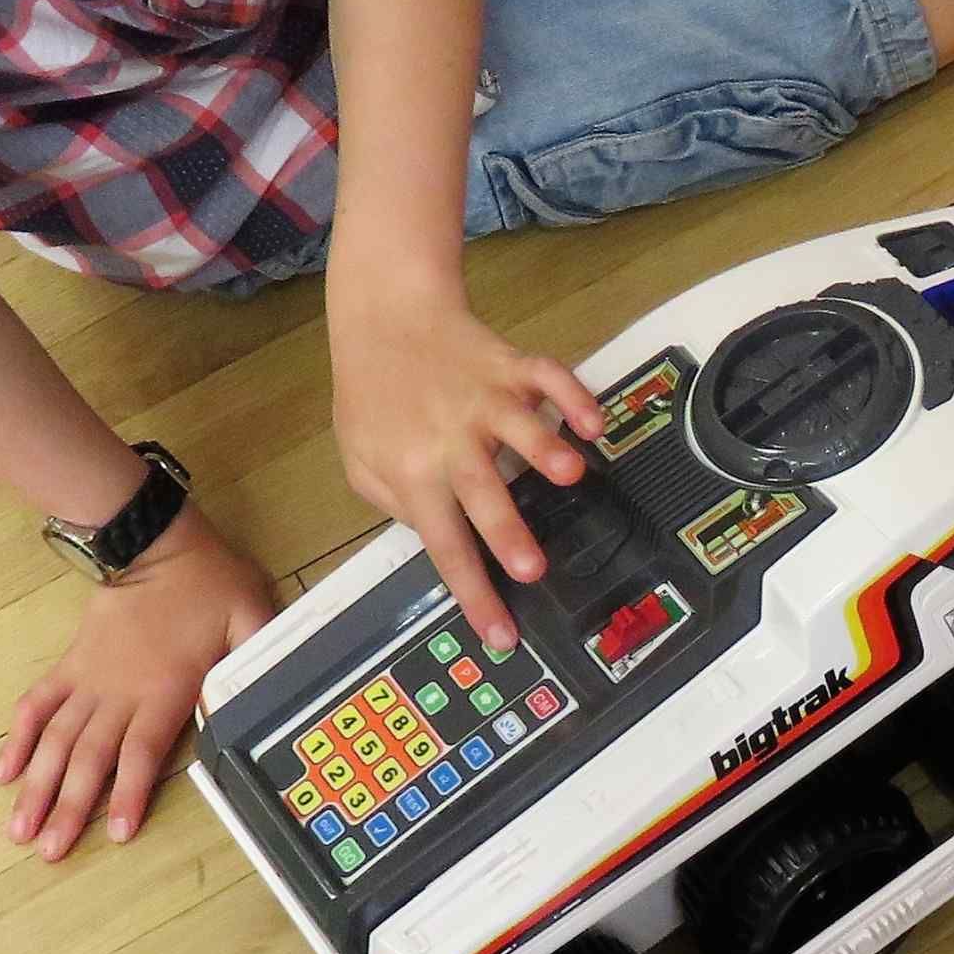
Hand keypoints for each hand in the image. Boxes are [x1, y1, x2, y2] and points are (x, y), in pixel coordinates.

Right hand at [0, 514, 276, 860]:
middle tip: (49, 852)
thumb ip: (255, 661)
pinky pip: (37, 703)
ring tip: (18, 830)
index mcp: (165, 688)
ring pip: (57, 740)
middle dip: (69, 807)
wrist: (158, 542)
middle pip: (90, 757)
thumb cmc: (212, 584)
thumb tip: (252, 704)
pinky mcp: (70, 664)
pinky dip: (19, 738)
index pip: (141, 751)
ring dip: (36, 786)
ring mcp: (89, 679)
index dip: (127, 792)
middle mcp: (120, 692)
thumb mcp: (252, 618)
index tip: (115, 833)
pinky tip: (3, 772)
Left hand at [329, 286, 606, 651]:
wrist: (383, 318)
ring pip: (520, 427)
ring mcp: (483, 401)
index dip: (474, 593)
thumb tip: (437, 536)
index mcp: (415, 474)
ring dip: (546, 450)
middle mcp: (451, 441)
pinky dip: (572, 394)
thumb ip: (394, 505)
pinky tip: (594, 421)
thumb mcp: (360, 462)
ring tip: (572, 475)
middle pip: (484, 493)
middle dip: (509, 532)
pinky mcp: (507, 365)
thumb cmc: (373, 396)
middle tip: (533, 569)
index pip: (444, 545)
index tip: (501, 634)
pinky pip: (545, 377)